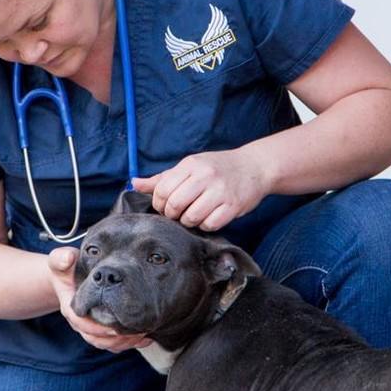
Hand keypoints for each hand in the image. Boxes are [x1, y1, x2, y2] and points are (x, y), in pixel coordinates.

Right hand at [46, 247, 150, 352]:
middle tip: (136, 332)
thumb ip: (61, 258)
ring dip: (124, 343)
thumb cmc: (67, 267)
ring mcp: (90, 327)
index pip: (82, 324)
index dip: (97, 328)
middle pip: (96, 339)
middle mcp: (80, 322)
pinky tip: (145, 339)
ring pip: (106, 343)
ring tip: (143, 335)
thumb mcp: (60, 260)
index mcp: (71, 308)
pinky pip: (114, 343)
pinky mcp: (101, 329)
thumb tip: (68, 258)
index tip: (114, 326)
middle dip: (116, 339)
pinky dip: (129, 343)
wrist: (68, 275)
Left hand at [131, 148, 270, 231]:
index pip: (162, 190)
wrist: (255, 167)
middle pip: (174, 205)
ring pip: (191, 217)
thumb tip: (135, 184)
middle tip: (178, 213)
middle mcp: (205, 176)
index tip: (166, 205)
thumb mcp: (191, 166)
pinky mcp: (233, 206)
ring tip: (194, 214)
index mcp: (191, 164)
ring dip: (189, 221)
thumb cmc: (218, 168)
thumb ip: (163, 178)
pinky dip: (206, 225)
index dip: (159, 203)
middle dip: (172, 214)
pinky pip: (210, 224)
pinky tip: (209, 217)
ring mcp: (220, 191)